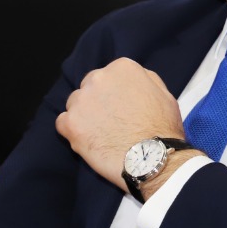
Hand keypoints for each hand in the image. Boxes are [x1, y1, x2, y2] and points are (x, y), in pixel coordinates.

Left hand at [56, 58, 184, 189]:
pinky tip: (89, 141)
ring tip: (101, 134)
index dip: (113, 94)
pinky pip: (63, 123)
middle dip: (97, 102)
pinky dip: (73, 132)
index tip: (120, 108)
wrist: (153, 159)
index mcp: (122, 68)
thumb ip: (144, 80)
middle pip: (89, 87)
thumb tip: (131, 80)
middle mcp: (98, 78)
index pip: (108, 76)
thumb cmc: (162, 129)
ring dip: (84, 116)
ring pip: (75, 104)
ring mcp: (82, 101)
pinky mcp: (70, 123)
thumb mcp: (163, 94)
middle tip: (110, 122)